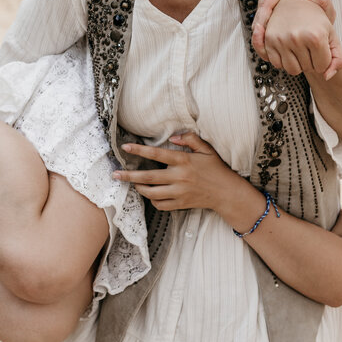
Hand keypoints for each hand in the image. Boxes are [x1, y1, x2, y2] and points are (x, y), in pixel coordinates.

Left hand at [113, 132, 238, 211]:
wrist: (226, 192)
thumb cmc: (216, 168)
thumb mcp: (206, 149)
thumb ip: (190, 139)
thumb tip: (173, 137)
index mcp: (184, 161)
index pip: (157, 154)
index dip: (139, 150)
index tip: (126, 147)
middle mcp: (179, 177)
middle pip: (148, 177)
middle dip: (129, 175)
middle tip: (115, 174)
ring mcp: (179, 192)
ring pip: (151, 193)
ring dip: (139, 188)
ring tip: (132, 183)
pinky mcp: (181, 203)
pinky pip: (161, 204)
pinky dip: (153, 200)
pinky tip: (150, 194)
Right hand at [252, 0, 341, 79]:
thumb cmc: (315, 16)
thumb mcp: (333, 34)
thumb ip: (338, 58)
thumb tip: (327, 76)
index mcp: (316, 36)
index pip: (323, 67)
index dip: (323, 59)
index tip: (322, 48)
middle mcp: (297, 37)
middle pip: (307, 69)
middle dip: (310, 61)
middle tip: (310, 45)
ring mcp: (281, 39)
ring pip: (292, 69)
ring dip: (296, 62)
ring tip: (300, 48)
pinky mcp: (269, 40)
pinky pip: (277, 64)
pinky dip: (283, 60)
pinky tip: (288, 48)